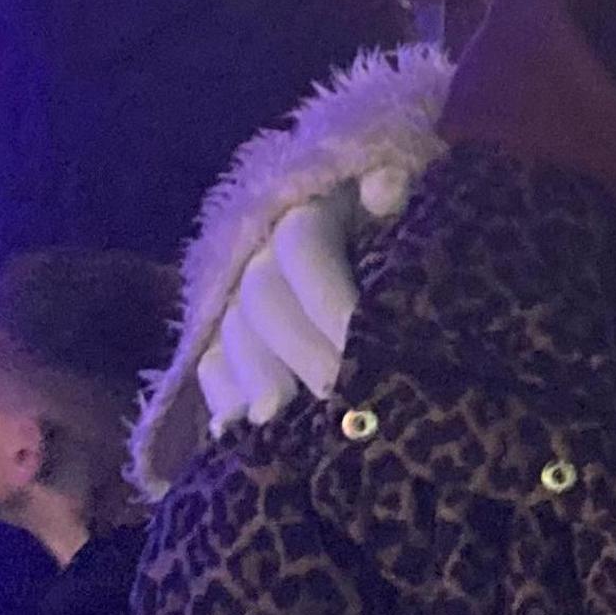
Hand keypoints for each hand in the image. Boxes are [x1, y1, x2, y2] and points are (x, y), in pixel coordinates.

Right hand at [196, 159, 413, 428]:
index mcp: (312, 207)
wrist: (379, 228)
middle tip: (332, 393)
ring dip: (253, 376)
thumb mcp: (407, 190)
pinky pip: (208, 360)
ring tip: (275, 419)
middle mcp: (263, 244)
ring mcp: (238, 289)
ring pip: (230, 329)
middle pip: (263, 293)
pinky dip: (219, 394)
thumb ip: (395, 186)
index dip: (325, 295)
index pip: (303, 245)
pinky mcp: (226, 331)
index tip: (357, 342)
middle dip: (297, 347)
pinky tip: (228, 428)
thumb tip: (385, 190)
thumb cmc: (402, 223)